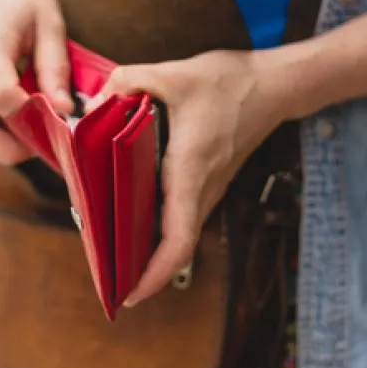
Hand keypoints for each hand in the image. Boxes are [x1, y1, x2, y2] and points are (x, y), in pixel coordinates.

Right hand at [0, 0, 73, 163]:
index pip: (1, 98)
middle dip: (9, 148)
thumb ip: (55, 68)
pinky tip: (23, 117)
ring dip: (2, 143)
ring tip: (37, 130)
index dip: (31, 118)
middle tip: (45, 142)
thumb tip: (64, 110)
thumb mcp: (50, 23)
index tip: (60, 118)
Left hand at [102, 50, 287, 305]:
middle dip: (141, 270)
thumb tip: (94, 104)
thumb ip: (126, 83)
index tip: (131, 294)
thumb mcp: (171, 73)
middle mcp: (202, 187)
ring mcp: (208, 189)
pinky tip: (127, 220)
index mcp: (190, 168)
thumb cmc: (229, 82)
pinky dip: (156, 229)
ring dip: (148, 252)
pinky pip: (180, 216)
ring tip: (109, 256)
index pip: (178, 237)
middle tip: (105, 280)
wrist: (272, 86)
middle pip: (174, 246)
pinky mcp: (207, 182)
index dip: (155, 273)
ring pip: (178, 234)